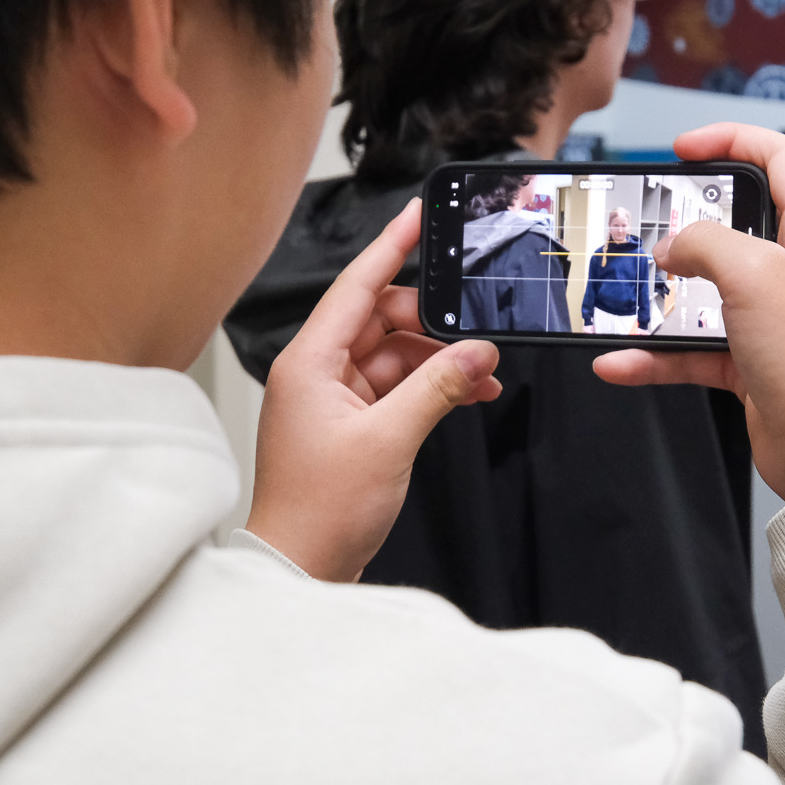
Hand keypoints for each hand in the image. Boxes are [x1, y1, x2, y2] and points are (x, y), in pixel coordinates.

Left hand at [248, 198, 500, 580]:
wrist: (301, 569)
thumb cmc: (319, 512)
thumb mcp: (390, 440)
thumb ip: (437, 388)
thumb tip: (475, 353)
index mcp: (309, 362)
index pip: (356, 285)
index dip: (391, 247)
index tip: (418, 216)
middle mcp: (317, 373)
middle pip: (382, 319)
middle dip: (434, 324)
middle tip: (477, 333)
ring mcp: (333, 399)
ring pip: (396, 354)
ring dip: (440, 361)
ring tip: (483, 376)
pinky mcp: (351, 424)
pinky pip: (398, 386)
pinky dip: (432, 388)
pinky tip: (468, 395)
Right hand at [592, 124, 784, 500]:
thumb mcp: (752, 273)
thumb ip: (704, 243)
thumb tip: (673, 247)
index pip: (780, 158)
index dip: (731, 139)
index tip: (683, 148)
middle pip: (738, 224)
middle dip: (688, 223)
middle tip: (652, 219)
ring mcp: (775, 317)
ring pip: (708, 289)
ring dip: (664, 295)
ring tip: (627, 293)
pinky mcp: (754, 362)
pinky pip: (694, 347)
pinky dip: (657, 354)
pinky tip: (621, 360)